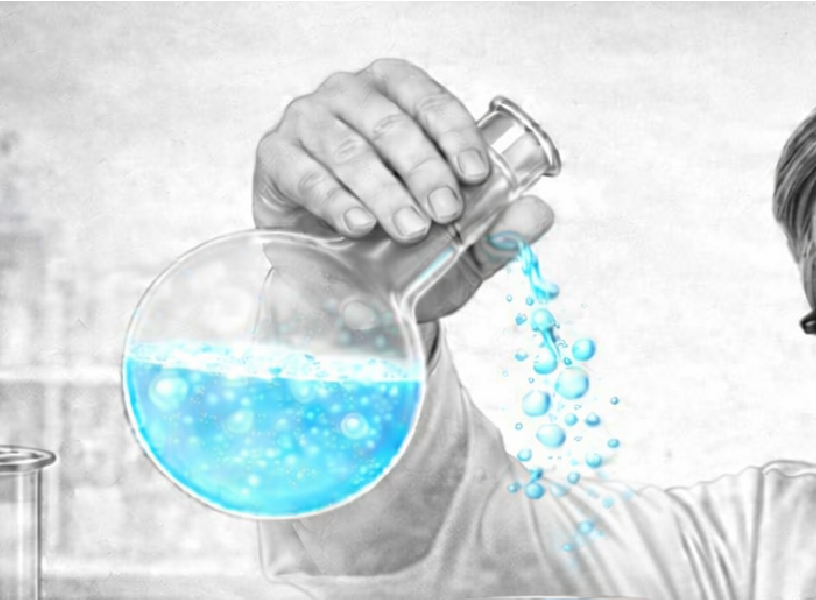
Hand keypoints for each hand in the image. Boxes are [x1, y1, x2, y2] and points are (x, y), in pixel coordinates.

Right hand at [252, 59, 554, 322]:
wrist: (347, 286)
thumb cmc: (403, 249)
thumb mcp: (459, 246)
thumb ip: (500, 228)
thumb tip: (540, 214)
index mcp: (398, 97)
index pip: (430, 100)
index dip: (455, 132)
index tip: (476, 174)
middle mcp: (350, 97)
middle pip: (390, 123)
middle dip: (423, 168)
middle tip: (444, 212)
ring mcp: (308, 122)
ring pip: (347, 147)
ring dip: (382, 190)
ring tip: (408, 228)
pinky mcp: (274, 157)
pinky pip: (303, 171)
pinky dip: (333, 198)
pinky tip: (356, 224)